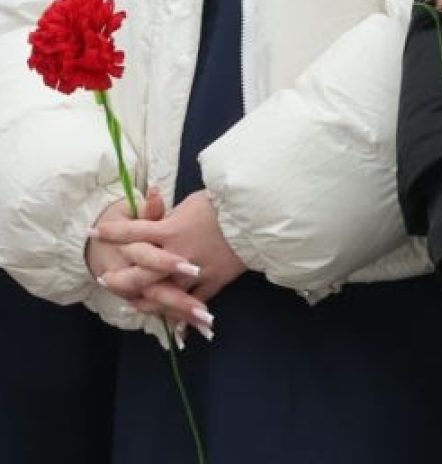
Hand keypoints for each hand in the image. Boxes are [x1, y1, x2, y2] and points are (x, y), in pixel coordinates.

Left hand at [94, 189, 246, 334]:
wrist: (259, 216)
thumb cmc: (226, 203)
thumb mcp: (194, 202)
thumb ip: (171, 215)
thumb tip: (154, 215)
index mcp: (172, 229)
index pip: (134, 231)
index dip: (113, 232)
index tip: (94, 233)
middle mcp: (178, 253)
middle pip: (141, 271)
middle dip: (121, 277)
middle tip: (106, 279)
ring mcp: (196, 270)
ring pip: (165, 293)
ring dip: (146, 301)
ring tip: (132, 304)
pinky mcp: (215, 280)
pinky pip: (195, 302)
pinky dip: (184, 317)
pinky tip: (175, 328)